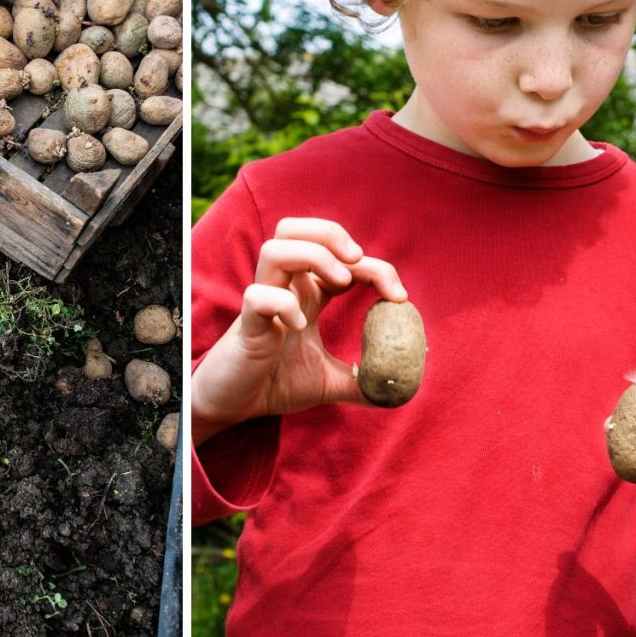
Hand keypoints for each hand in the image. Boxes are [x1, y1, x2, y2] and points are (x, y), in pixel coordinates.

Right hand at [192, 218, 407, 444]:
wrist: (235, 408)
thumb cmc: (275, 384)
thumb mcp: (328, 382)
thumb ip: (361, 381)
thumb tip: (398, 388)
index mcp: (304, 293)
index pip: (338, 256)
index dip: (375, 266)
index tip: (399, 297)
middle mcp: (283, 288)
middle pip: (294, 228)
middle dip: (330, 234)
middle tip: (355, 260)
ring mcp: (261, 303)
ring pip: (275, 249)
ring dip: (312, 256)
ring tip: (338, 283)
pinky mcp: (245, 326)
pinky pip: (257, 297)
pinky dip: (282, 304)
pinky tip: (298, 327)